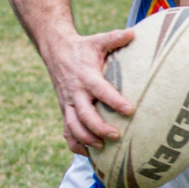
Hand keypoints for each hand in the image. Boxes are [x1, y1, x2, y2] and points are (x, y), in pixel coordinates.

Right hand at [42, 28, 136, 153]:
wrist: (55, 51)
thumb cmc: (83, 47)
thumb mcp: (98, 40)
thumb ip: (115, 38)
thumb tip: (133, 33)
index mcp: (85, 76)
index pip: (100, 90)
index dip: (114, 101)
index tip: (130, 110)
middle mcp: (75, 92)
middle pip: (84, 115)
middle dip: (99, 128)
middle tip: (116, 136)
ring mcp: (67, 103)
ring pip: (73, 126)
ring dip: (86, 139)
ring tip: (102, 149)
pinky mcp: (64, 110)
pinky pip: (66, 131)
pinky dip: (74, 144)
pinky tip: (87, 154)